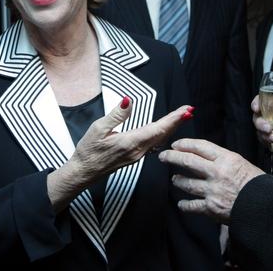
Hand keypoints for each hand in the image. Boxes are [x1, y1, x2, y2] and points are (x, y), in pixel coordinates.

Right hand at [48, 99, 193, 210]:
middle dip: (177, 122)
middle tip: (189, 110)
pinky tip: (166, 129)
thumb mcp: (98, 129)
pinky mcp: (135, 156)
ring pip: (160, 139)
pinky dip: (163, 134)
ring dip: (172, 127)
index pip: (157, 128)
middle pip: (163, 134)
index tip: (185, 111)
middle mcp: (138, 150)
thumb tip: (128, 100)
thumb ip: (116, 115)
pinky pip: (154, 144)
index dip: (173, 119)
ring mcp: (138, 155)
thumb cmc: (88, 150)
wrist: (83, 172)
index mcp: (130, 142)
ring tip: (182, 117)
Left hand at [158, 139, 263, 223]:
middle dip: (172, 157)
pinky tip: (181, 203)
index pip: (200, 146)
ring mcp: (211, 190)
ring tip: (174, 179)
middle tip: (164, 156)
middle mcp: (216, 172)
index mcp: (226, 159)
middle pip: (188, 161)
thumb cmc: (258, 185)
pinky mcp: (211, 207)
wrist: (265, 208)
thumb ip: (225, 161)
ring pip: (187, 183)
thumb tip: (210, 159)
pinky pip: (192, 205)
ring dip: (178, 180)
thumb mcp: (242, 164)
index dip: (185, 144)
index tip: (176, 144)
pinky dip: (185, 204)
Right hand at [251, 94, 272, 154]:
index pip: (259, 102)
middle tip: (268, 128)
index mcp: (271, 108)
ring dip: (267, 138)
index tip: (256, 108)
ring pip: (262, 136)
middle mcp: (268, 120)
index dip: (256, 104)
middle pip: (257, 121)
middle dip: (260, 125)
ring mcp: (270, 133)